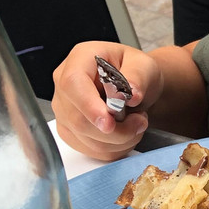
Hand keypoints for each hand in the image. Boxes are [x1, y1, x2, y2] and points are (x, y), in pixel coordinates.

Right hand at [51, 41, 158, 159]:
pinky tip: (126, 134)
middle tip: (140, 121)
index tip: (109, 124)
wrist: (135, 86)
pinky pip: (90, 149)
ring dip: (119, 140)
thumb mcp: (144, 65)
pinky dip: (114, 148)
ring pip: (85, 138)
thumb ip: (138, 77)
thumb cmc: (135, 72)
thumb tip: (131, 94)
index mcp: (80, 59)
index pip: (73, 84)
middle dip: (116, 131)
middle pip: (78, 119)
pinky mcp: (70, 130)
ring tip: (136, 123)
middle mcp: (64, 84)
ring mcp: (64, 109)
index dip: (89, 107)